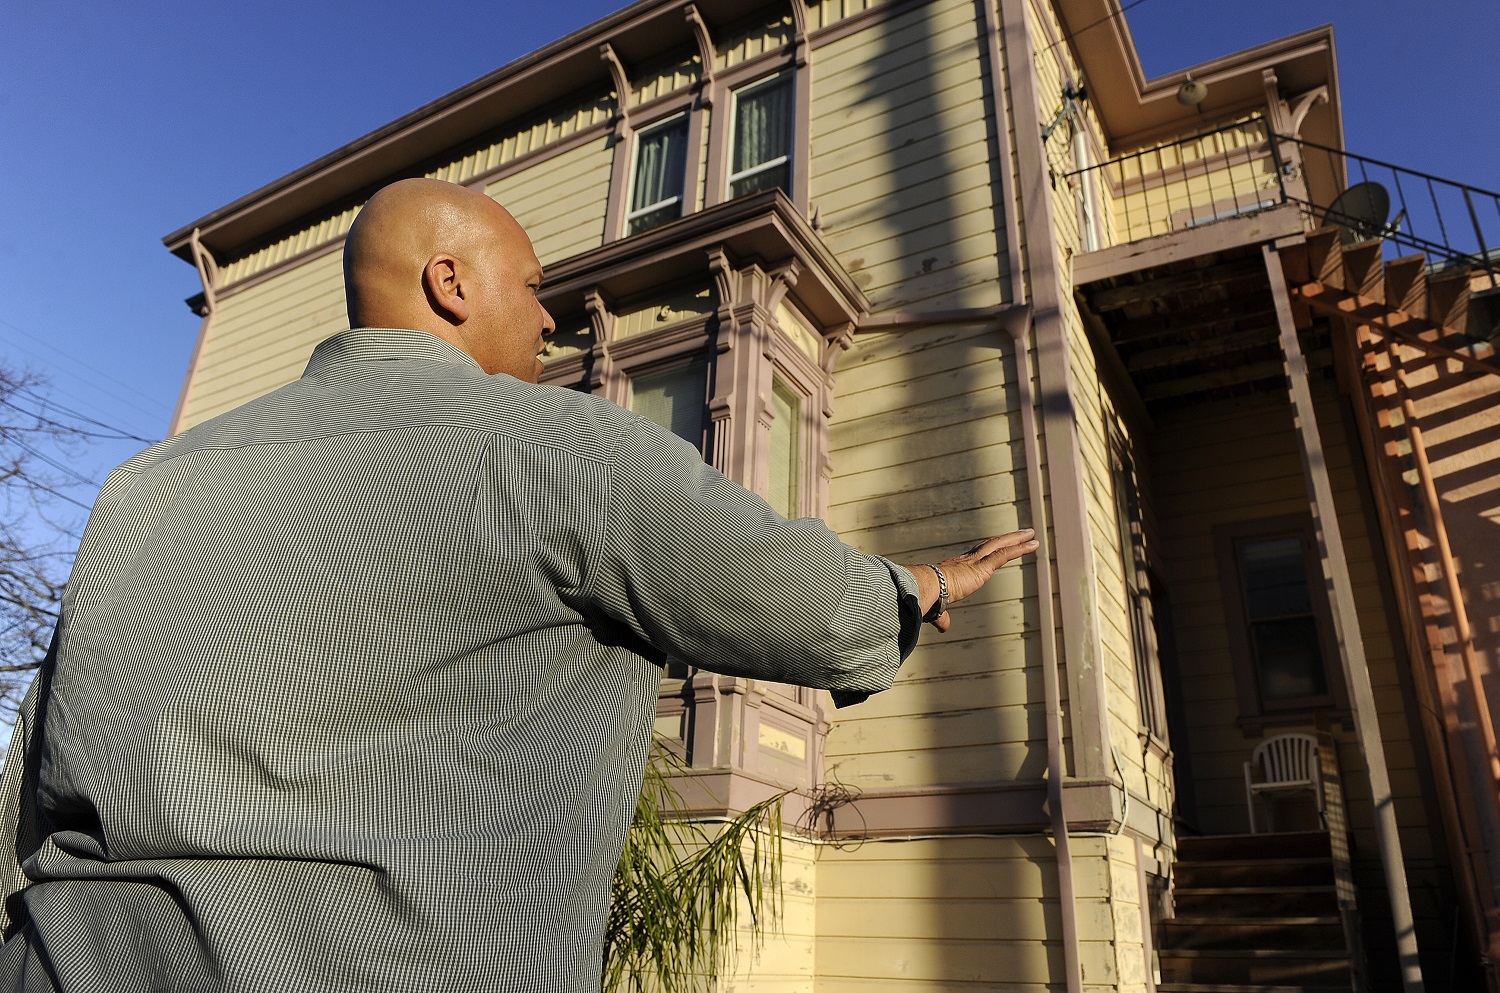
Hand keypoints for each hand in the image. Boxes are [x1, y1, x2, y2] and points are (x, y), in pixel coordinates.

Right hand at [909, 529, 1037, 632]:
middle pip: (990, 545)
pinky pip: (1004, 554)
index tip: (997, 547)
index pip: (976, 557)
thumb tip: (943, 628)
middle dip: (1006, 539)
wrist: (923, 590)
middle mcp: (967, 561)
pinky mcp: (982, 567)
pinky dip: (1020, 548)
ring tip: (1032, 534)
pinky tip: (1033, 543)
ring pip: (999, 546)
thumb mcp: (937, 609)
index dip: (987, 551)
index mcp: (956, 569)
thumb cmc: (925, 599)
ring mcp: (975, 562)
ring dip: (1017, 539)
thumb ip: (943, 617)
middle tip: (1021, 534)